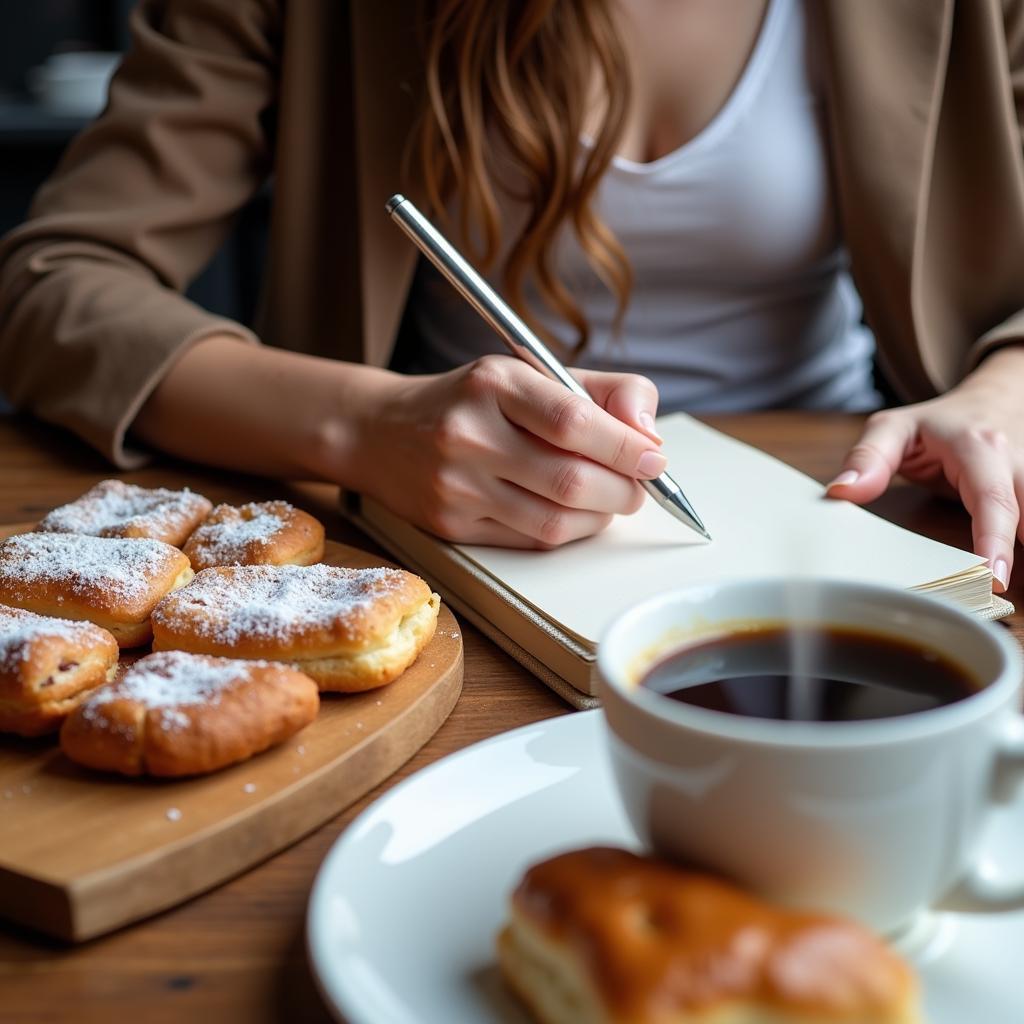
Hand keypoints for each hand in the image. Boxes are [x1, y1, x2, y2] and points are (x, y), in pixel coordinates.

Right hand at [344, 355, 665, 547]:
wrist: (379, 431)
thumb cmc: (471, 400)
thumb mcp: (530, 373)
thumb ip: (601, 393)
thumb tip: (649, 437)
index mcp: (493, 383)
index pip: (574, 421)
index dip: (626, 447)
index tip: (654, 459)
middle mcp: (468, 434)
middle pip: (570, 480)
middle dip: (623, 490)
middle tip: (639, 486)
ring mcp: (456, 485)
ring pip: (555, 521)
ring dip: (600, 517)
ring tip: (609, 500)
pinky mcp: (451, 526)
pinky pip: (530, 541)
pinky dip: (567, 533)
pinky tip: (573, 515)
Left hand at [826, 348, 1023, 591]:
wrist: (994, 402)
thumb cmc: (938, 423)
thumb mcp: (893, 427)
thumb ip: (868, 457)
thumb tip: (841, 491)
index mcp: (980, 448)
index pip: (993, 498)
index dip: (995, 538)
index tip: (994, 576)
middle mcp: (1017, 465)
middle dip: (1022, 553)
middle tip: (999, 592)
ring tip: (1010, 588)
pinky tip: (1015, 574)